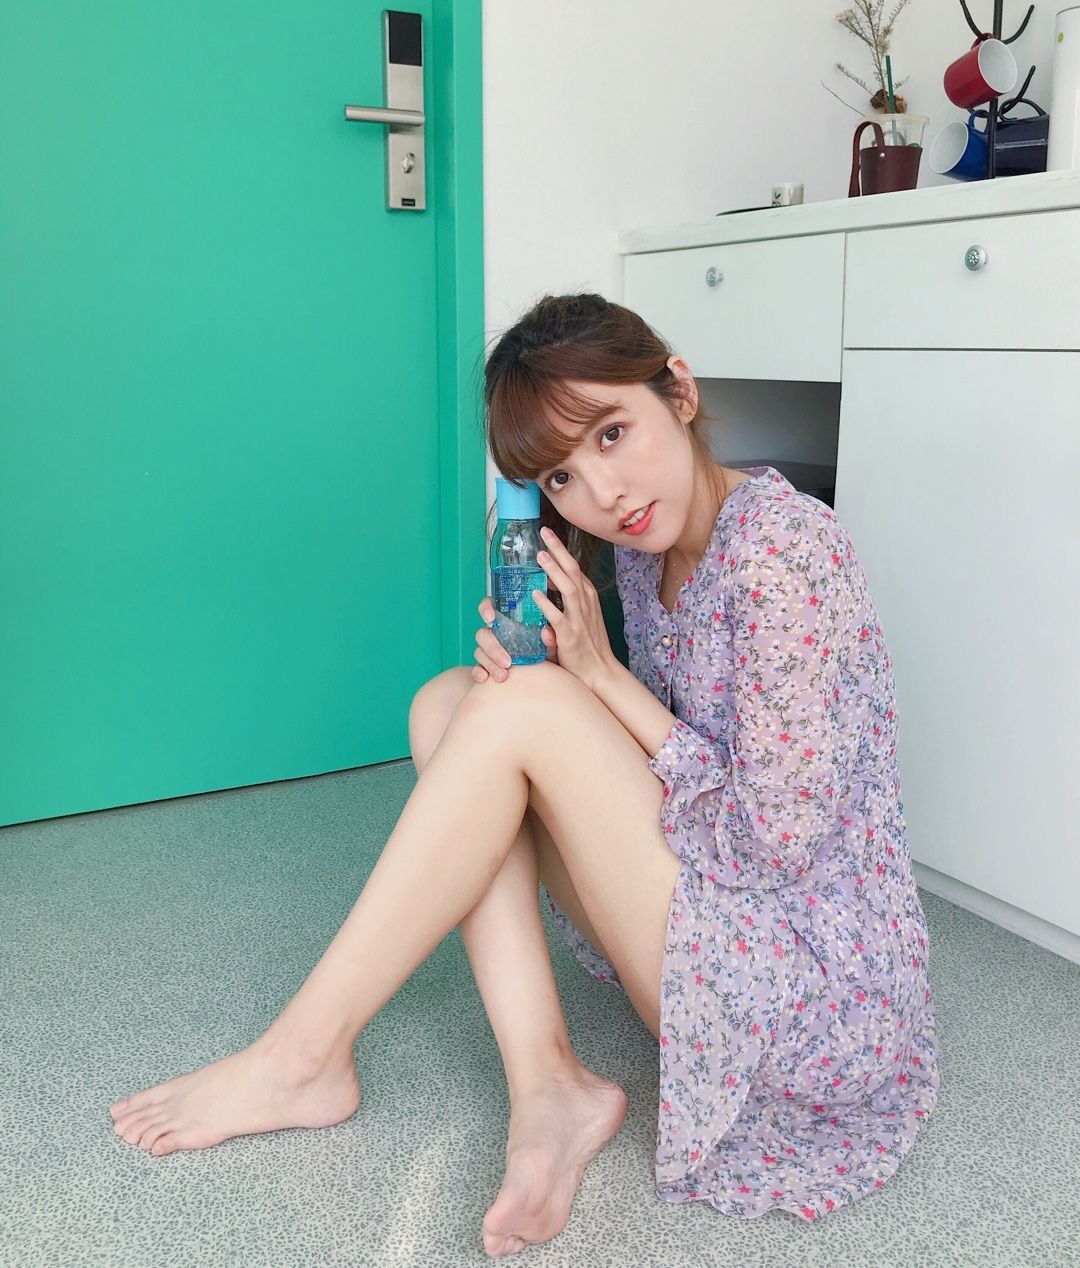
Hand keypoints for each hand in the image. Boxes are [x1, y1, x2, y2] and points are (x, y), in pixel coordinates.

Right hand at [472, 597, 558, 684]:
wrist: (545, 679)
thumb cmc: (548, 655)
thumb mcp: (553, 645)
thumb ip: (551, 638)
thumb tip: (547, 632)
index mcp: (508, 621)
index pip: (490, 606)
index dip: (486, 608)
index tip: (491, 617)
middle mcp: (495, 634)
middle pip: (483, 634)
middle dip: (493, 647)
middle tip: (508, 661)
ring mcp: (488, 651)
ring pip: (479, 652)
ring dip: (490, 663)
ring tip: (503, 676)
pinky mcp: (485, 667)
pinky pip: (477, 668)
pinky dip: (478, 672)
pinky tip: (484, 678)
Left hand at [530, 527, 616, 690]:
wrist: (599, 671)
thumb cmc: (586, 644)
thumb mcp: (579, 616)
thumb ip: (562, 602)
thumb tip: (541, 589)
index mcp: (586, 597)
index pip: (574, 567)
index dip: (561, 550)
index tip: (547, 535)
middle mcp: (585, 604)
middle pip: (573, 570)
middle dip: (559, 550)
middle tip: (544, 533)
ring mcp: (579, 619)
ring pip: (568, 588)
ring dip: (554, 571)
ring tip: (540, 556)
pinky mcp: (570, 636)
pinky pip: (558, 618)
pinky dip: (547, 605)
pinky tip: (535, 595)